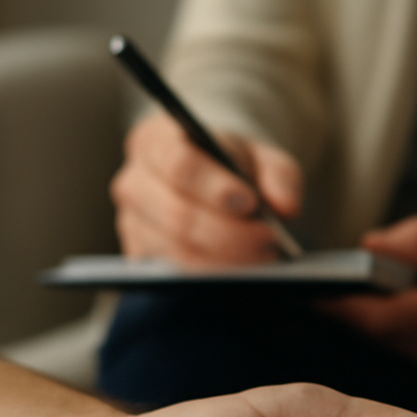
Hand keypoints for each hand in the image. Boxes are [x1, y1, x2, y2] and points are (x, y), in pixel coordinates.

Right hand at [111, 110, 302, 265]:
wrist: (210, 177)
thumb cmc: (231, 163)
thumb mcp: (262, 155)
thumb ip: (280, 175)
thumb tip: (285, 207)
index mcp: (156, 140)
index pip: (179, 165)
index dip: (214, 187)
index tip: (249, 202)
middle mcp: (134, 181)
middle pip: (176, 215)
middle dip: (228, 233)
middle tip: (269, 241)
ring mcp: (131, 222)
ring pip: (176, 250)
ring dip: (225, 259)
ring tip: (263, 256)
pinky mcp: (139, 254)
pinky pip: (174, 273)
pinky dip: (211, 276)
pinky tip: (241, 270)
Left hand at [321, 201, 416, 380]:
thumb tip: (366, 250)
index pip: (399, 314)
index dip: (351, 307)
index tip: (312, 291)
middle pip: (390, 335)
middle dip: (351, 313)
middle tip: (311, 290)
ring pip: (395, 347)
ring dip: (367, 324)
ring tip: (338, 297)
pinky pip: (408, 354)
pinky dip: (389, 333)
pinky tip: (374, 312)